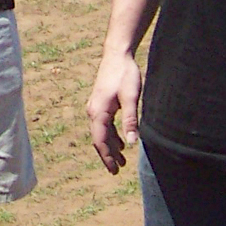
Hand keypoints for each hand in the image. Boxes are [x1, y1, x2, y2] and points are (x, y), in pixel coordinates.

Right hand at [87, 50, 142, 173]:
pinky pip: (103, 125)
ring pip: (101, 133)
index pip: (100, 141)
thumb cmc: (125, 74)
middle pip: (99, 139)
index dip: (106, 157)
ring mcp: (95, 107)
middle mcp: (93, 111)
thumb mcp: (131, 97)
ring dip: (110, 146)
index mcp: (98, 112)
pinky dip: (111, 135)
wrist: (117, 54)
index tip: (113, 170)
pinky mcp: (101, 103)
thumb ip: (130, 120)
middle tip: (117, 171)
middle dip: (108, 155)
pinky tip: (121, 141)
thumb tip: (132, 143)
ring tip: (121, 160)